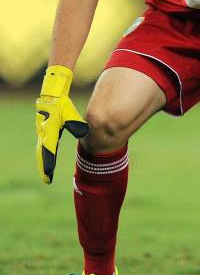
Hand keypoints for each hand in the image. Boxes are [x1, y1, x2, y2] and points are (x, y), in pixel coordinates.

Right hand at [36, 66, 88, 183]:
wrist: (52, 95)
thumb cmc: (61, 104)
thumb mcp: (69, 114)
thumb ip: (75, 124)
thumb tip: (84, 132)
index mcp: (49, 132)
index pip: (48, 152)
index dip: (48, 165)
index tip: (49, 176)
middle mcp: (44, 134)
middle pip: (42, 154)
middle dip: (44, 166)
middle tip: (47, 179)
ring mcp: (42, 132)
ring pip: (41, 150)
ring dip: (43, 161)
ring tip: (46, 172)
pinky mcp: (44, 130)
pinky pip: (43, 145)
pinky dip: (44, 153)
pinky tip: (47, 157)